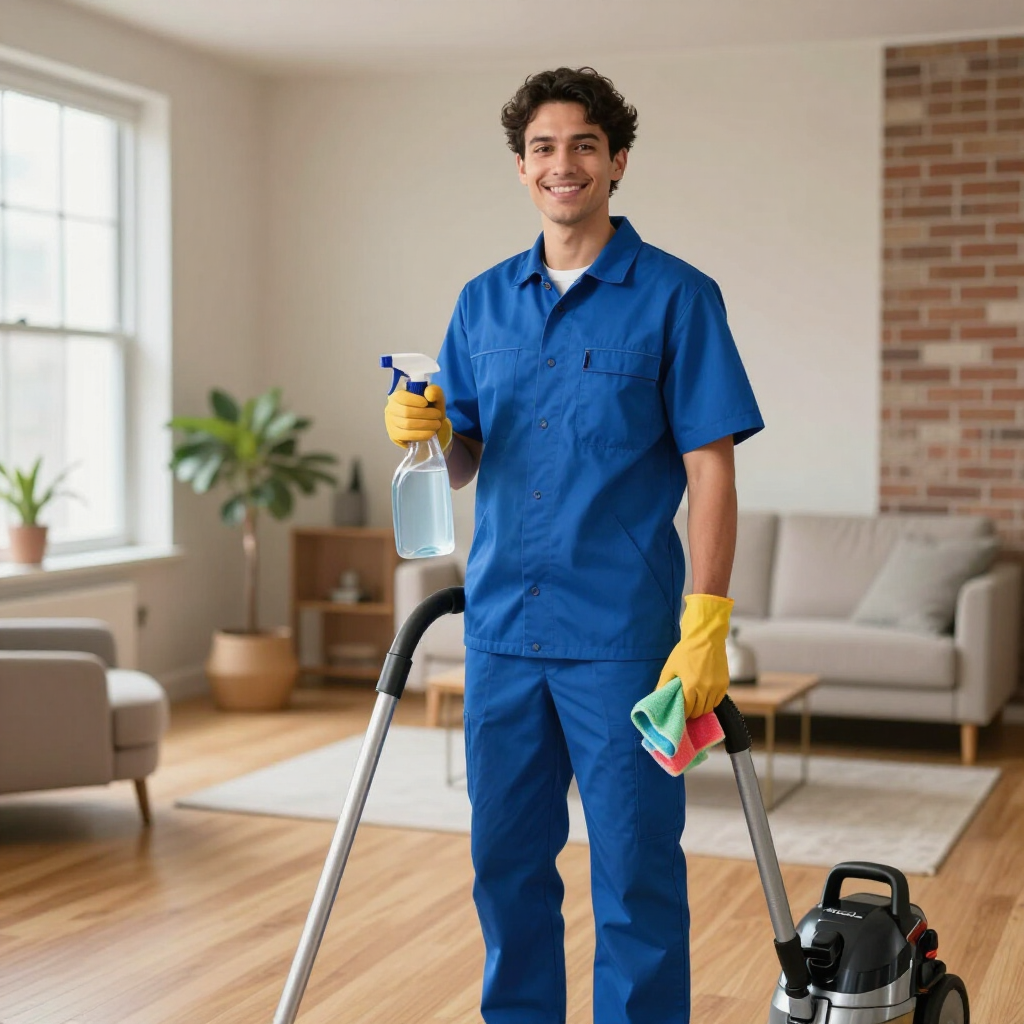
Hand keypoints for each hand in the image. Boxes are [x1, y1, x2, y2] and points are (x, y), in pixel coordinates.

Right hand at [384, 383, 452, 450]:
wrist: (429, 427)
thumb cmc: (430, 410)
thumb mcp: (435, 398)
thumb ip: (435, 392)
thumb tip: (429, 393)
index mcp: (398, 396)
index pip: (401, 397)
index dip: (414, 400)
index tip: (426, 403)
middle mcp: (391, 409)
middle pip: (406, 411)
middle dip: (425, 413)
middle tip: (438, 415)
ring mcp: (391, 423)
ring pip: (407, 424)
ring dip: (425, 424)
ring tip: (437, 424)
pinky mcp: (395, 435)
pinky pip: (406, 435)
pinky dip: (421, 434)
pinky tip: (431, 433)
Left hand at [657, 593, 733, 717]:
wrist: (706, 637)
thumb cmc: (686, 651)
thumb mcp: (670, 667)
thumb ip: (663, 684)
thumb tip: (657, 696)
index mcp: (691, 686)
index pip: (687, 709)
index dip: (682, 715)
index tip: (678, 715)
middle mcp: (706, 689)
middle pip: (699, 711)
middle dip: (691, 713)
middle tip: (686, 711)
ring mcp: (717, 687)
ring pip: (709, 707)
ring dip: (701, 709)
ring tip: (694, 706)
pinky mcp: (725, 683)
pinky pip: (718, 700)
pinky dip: (711, 702)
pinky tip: (704, 698)